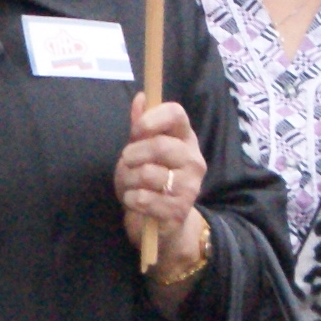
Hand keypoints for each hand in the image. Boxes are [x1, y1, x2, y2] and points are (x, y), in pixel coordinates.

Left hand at [116, 97, 208, 247]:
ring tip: (130, 185)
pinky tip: (135, 201)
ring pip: (147, 174)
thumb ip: (140, 127)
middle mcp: (194, 161)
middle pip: (160, 145)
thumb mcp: (143, 151)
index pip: (176, 114)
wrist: (162, 223)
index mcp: (186, 140)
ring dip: (128, 180)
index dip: (152, 118)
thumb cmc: (150, 181)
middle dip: (132, 154)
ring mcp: (190, 187)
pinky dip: (131, 199)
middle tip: (126, 162)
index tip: (136, 130)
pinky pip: (144, 198)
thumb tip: (140, 97)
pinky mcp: (179, 210)